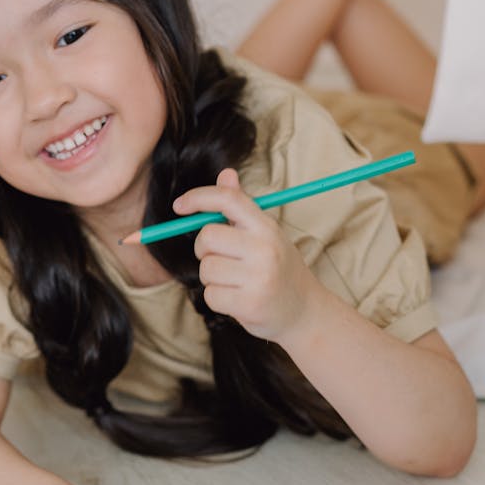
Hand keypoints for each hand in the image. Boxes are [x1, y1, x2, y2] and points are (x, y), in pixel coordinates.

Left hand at [173, 167, 317, 342]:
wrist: (305, 311)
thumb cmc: (279, 268)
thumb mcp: (266, 234)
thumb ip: (241, 208)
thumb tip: (226, 173)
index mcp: (266, 227)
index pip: (228, 199)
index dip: (198, 197)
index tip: (179, 206)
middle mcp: (264, 248)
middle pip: (207, 237)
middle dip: (204, 249)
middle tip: (220, 258)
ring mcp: (258, 277)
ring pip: (206, 268)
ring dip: (212, 277)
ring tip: (235, 282)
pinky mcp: (250, 304)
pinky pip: (210, 295)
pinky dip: (217, 298)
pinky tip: (237, 299)